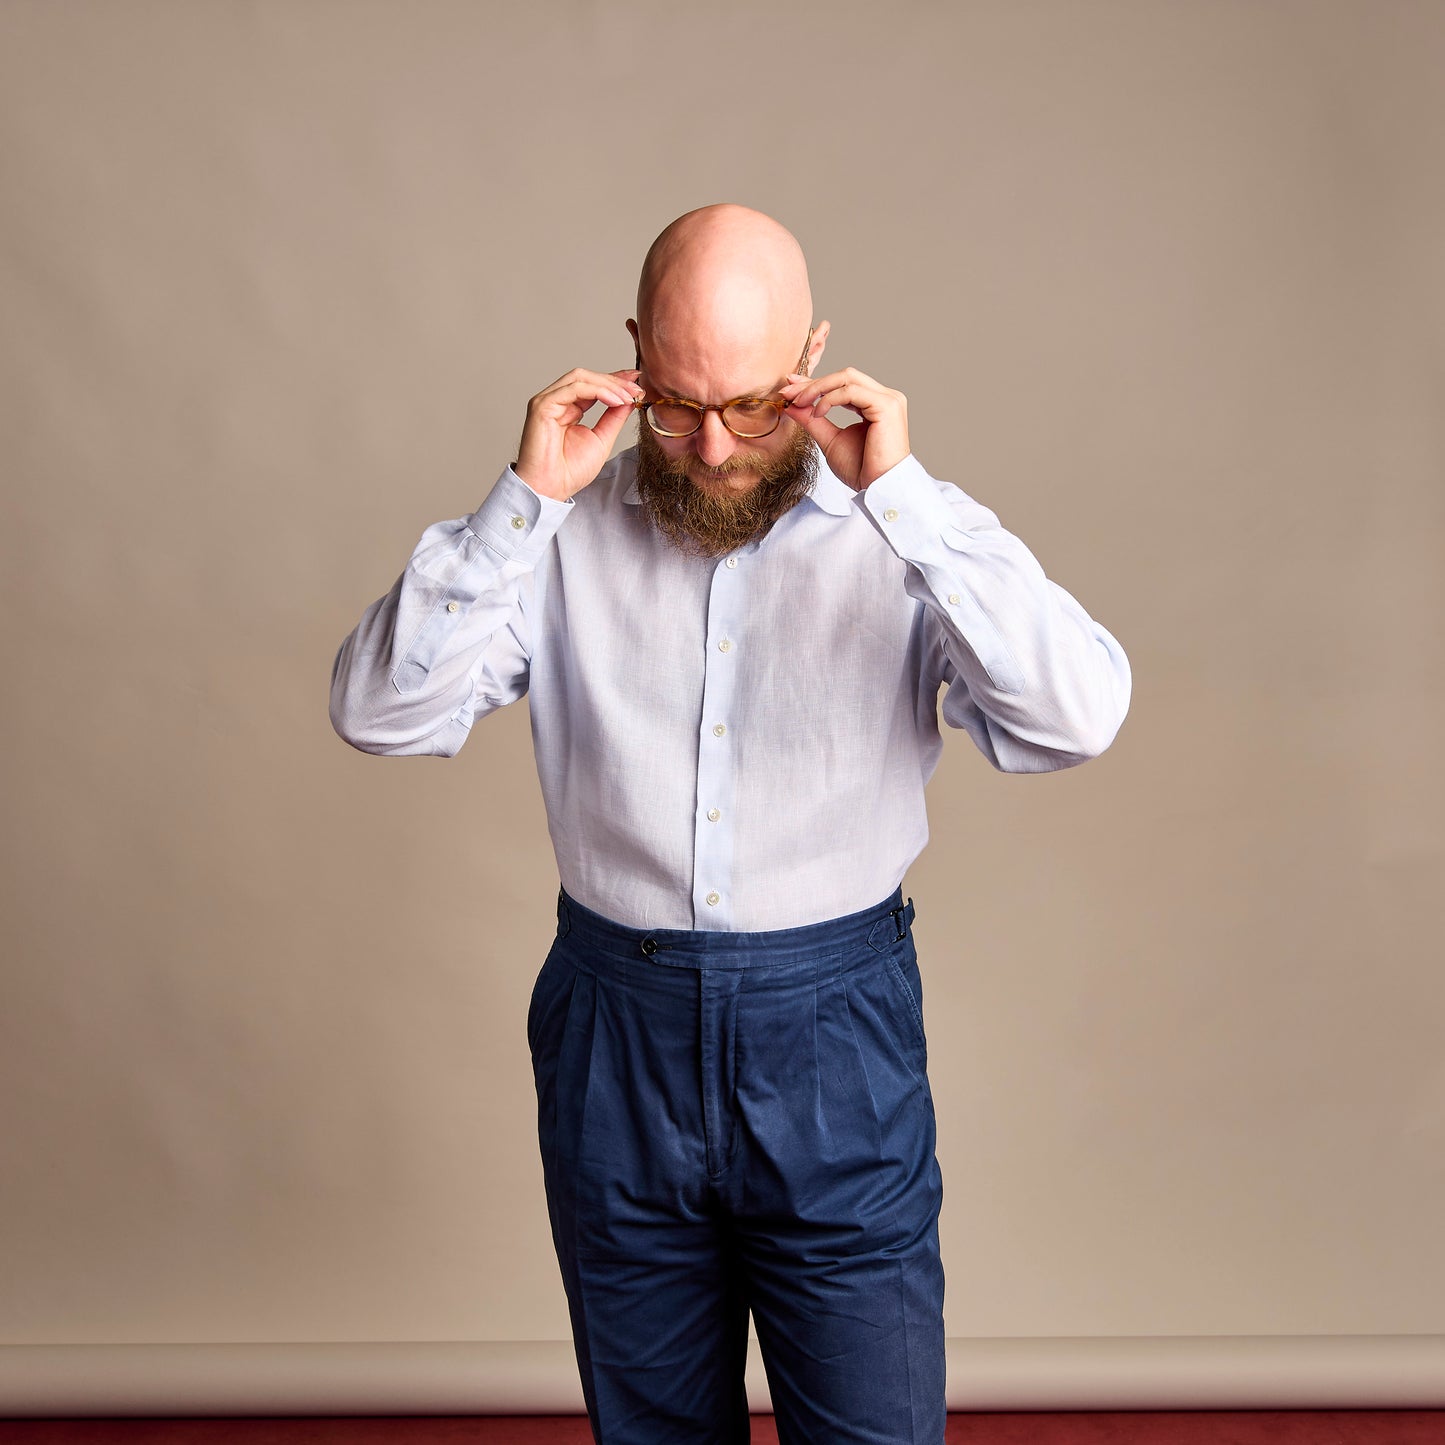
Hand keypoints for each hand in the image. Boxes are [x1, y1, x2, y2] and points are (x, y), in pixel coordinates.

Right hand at [514, 368, 643, 500]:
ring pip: (580, 378)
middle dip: (614, 380)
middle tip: (636, 388)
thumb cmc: (569, 471)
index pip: (592, 385)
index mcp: (568, 409)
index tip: (636, 380)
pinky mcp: (542, 406)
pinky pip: (573, 389)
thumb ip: (614, 418)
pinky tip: (614, 400)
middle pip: (586, 377)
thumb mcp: (602, 439)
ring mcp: (547, 401)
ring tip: (628, 396)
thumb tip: (629, 399)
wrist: (551, 489)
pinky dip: (597, 391)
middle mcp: (556, 401)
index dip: (615, 379)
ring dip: (608, 384)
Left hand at [778, 366, 909, 491]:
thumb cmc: (861, 470)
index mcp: (874, 404)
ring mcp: (888, 400)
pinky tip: (818, 412)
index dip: (815, 383)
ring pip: (847, 377)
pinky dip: (830, 398)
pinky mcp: (887, 405)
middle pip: (844, 376)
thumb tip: (792, 406)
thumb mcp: (830, 441)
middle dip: (813, 382)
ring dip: (818, 387)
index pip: (842, 385)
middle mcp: (884, 398)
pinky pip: (851, 391)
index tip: (790, 387)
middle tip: (788, 391)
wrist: (878, 489)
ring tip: (799, 402)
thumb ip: (813, 421)